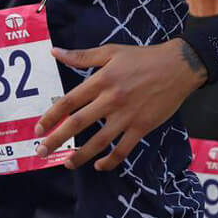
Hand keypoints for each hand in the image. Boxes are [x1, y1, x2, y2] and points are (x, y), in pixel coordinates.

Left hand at [33, 39, 206, 171]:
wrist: (178, 66)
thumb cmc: (143, 57)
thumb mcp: (111, 51)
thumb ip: (82, 56)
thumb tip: (54, 52)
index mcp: (102, 80)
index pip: (69, 101)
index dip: (52, 116)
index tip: (38, 129)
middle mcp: (111, 99)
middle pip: (78, 123)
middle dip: (57, 139)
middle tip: (41, 152)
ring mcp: (127, 115)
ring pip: (99, 141)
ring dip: (81, 155)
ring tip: (66, 164)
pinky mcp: (142, 127)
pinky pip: (123, 149)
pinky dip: (110, 160)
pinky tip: (99, 165)